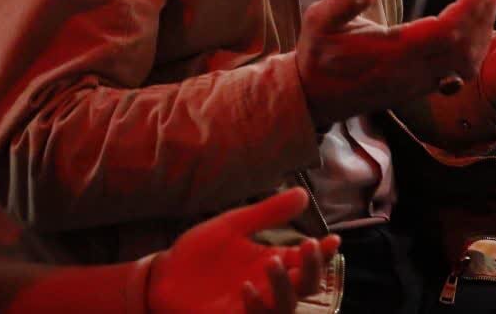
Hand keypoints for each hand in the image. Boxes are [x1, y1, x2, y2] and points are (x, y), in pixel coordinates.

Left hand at [148, 188, 339, 313]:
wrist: (163, 275)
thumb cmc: (199, 252)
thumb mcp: (233, 225)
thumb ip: (267, 212)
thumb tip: (303, 193)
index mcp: (271, 260)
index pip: (305, 259)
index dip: (322, 252)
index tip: (332, 239)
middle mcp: (268, 285)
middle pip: (306, 284)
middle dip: (312, 267)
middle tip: (307, 246)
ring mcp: (253, 304)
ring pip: (287, 305)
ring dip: (285, 285)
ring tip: (273, 261)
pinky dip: (257, 304)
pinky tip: (246, 286)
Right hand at [297, 0, 495, 127]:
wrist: (311, 98)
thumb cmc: (316, 55)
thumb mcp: (318, 20)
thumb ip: (343, 1)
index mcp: (389, 53)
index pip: (442, 34)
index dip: (467, 13)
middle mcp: (408, 73)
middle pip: (460, 49)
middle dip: (480, 21)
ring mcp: (414, 85)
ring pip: (461, 66)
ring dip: (480, 38)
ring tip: (488, 11)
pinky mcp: (416, 90)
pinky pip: (455, 75)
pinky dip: (471, 55)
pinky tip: (476, 38)